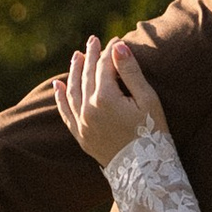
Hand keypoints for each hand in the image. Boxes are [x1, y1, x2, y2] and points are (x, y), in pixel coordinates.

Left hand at [52, 32, 168, 162]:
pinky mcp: (81, 136)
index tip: (116, 40)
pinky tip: (58, 86)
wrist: (145, 172)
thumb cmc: (152, 133)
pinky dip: (61, 97)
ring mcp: (82, 124)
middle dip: (90, 56)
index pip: (104, 66)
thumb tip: (117, 46)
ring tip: (76, 55)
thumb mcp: (147, 99)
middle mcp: (88, 109)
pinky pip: (66, 112)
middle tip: (93, 40)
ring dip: (74, 71)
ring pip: (73, 90)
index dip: (109, 51)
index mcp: (105, 98)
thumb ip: (130, 72)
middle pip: (86, 75)